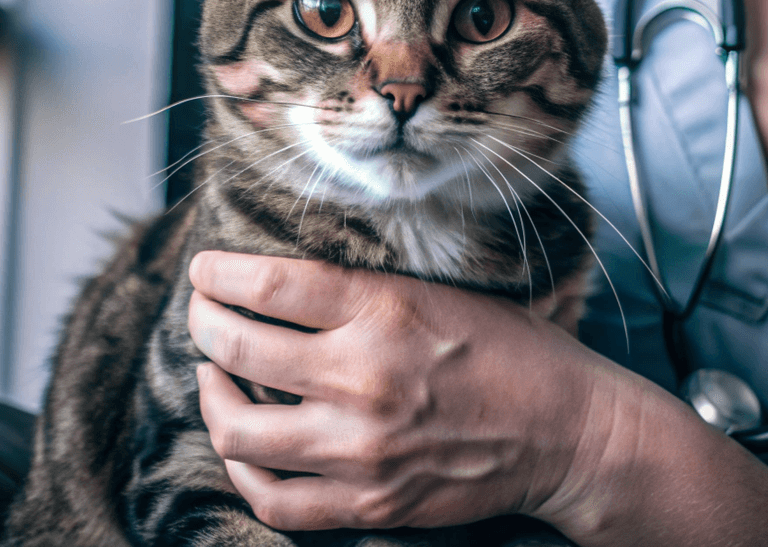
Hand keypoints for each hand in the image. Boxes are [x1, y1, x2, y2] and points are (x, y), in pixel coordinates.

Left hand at [186, 250, 626, 533]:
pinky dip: (242, 470)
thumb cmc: (512, 349)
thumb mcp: (443, 292)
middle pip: (237, 346)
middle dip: (202, 321)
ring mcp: (361, 448)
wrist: (566, 431)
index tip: (204, 267)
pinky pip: (272, 498)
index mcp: (386, 311)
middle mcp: (363, 377)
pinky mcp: (369, 501)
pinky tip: (242, 445)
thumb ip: (364, 290)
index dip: (219, 272)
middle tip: (201, 311)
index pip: (269, 284)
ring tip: (211, 374)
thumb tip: (281, 283)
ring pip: (237, 428)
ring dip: (210, 394)